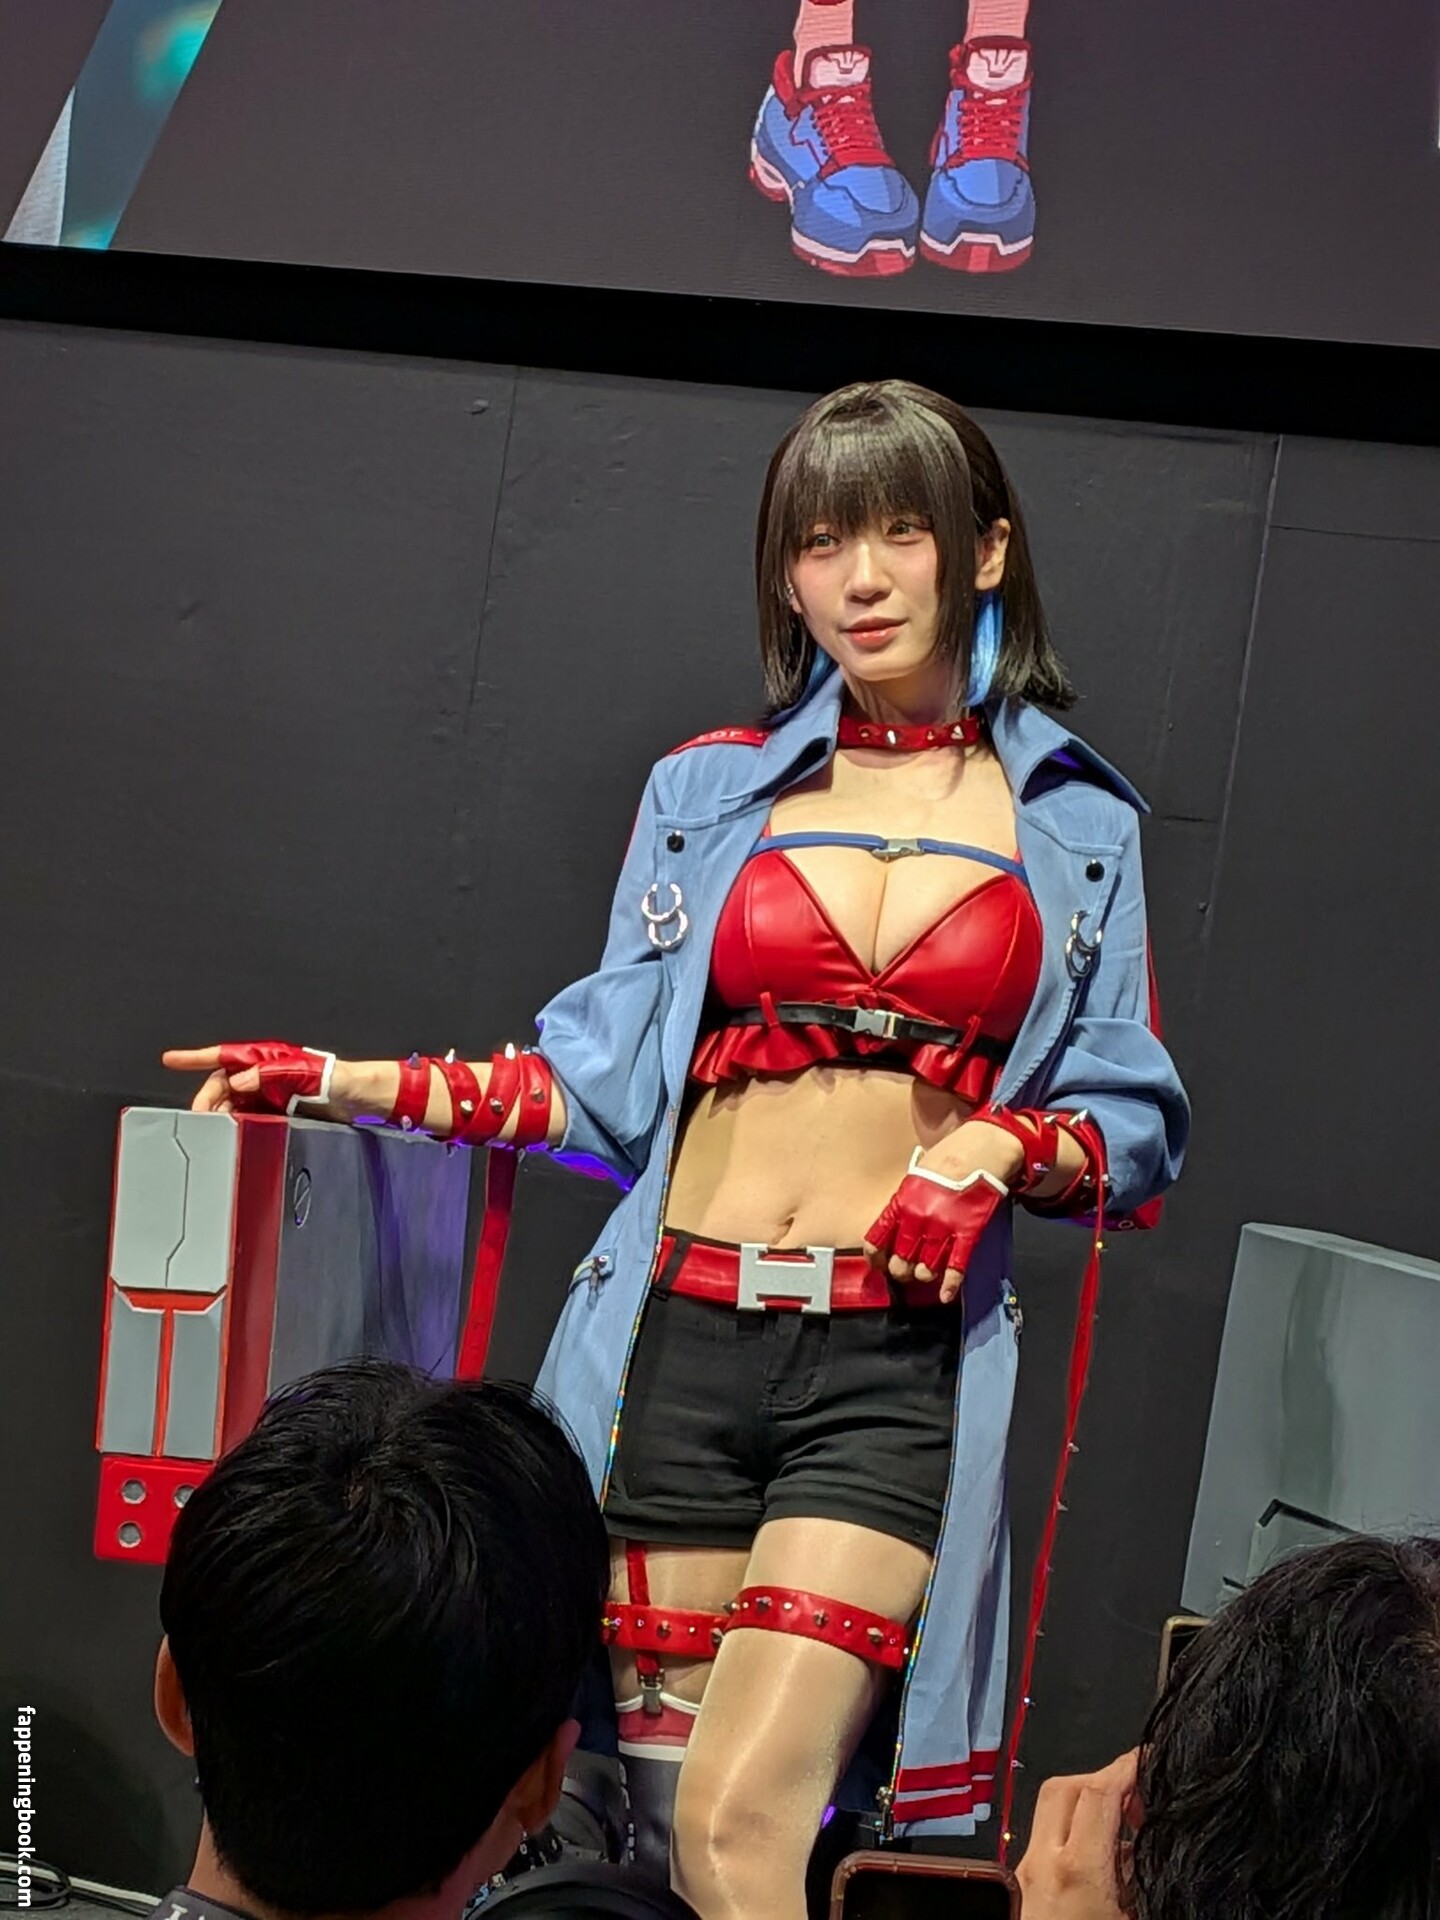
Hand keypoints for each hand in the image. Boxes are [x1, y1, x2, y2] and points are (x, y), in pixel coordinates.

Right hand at [162, 1041, 351, 1119]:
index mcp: (264, 1058)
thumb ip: (267, 1075)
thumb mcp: (301, 1074)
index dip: (194, 1057)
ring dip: (220, 1114)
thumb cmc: (334, 1078)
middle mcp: (261, 1074)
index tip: (170, 1060)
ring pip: (230, 1103)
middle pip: (221, 1084)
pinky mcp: (274, 1111)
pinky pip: (246, 1116)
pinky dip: (235, 1124)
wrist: (355, 1099)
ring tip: (214, 1127)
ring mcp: (266, 1093)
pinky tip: (231, 1133)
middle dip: (207, 1098)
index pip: (223, 1056)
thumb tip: (237, 1083)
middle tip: (201, 1117)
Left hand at [863, 1120, 1024, 1302]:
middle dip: (900, 1271)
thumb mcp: (914, 1176)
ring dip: (923, 1276)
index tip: (877, 1264)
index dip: (874, 1258)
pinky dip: (950, 1285)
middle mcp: (918, 1218)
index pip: (875, 1240)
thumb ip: (903, 1204)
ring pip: (925, 1269)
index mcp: (901, 1203)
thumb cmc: (947, 1159)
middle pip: (900, 1262)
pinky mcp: (968, 1233)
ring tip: (925, 1273)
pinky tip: (945, 1295)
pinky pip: (956, 1266)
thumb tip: (895, 1229)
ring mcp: (943, 1228)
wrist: (981, 1149)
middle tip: (905, 1271)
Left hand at [1014, 1750, 1138, 1919]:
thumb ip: (1140, 1876)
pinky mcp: (1019, 1886)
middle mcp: (1041, 1865)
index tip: (1147, 1759)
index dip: (1126, 1769)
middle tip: (1134, 1794)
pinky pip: (1043, 1839)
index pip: (1098, 1794)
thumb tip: (1148, 1844)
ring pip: (1048, 1811)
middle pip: (1064, 1788)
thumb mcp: (1135, 1919)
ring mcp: (1025, 1874)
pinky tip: (1099, 1857)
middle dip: (1101, 1779)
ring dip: (1084, 1804)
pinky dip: (1072, 1833)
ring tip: (1120, 1826)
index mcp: (1077, 1872)